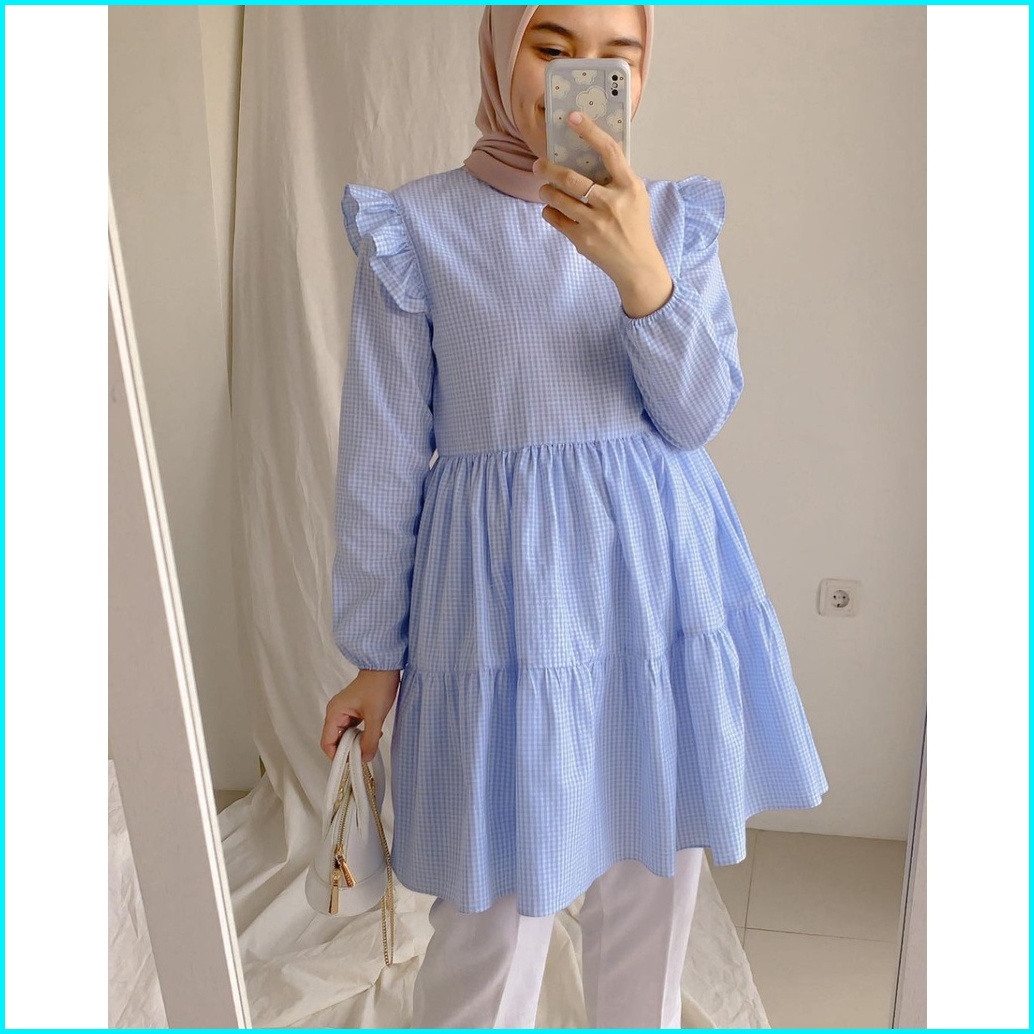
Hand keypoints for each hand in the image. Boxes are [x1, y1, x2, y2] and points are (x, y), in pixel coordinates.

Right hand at [320, 668, 400, 762]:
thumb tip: (365, 758)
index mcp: (334, 712)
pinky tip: (373, 735)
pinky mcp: (354, 710)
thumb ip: (370, 739)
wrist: (386, 667)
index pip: (327, 742)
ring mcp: (345, 711)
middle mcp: (336, 712)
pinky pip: (353, 728)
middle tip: (363, 755)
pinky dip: (361, 734)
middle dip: (348, 749)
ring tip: (370, 744)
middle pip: (336, 740)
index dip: (337, 755)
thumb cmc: (378, 685)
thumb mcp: (375, 716)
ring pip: (346, 735)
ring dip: (356, 742)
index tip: (350, 763)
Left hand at [533, 111, 673, 318]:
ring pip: (558, 199)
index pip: (609, 152)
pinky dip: (549, 212)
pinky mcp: (582, 240)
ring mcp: (595, 223)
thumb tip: (591, 153)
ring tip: (545, 189)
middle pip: (571, 178)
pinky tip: (551, 209)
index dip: (590, 131)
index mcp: (629, 187)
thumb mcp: (636, 196)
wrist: (637, 264)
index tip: (572, 117)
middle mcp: (612, 203)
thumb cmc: (635, 225)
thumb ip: (618, 177)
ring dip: (546, 191)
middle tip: (538, 165)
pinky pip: (555, 219)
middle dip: (548, 169)